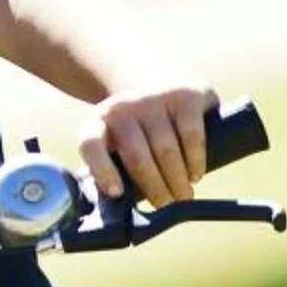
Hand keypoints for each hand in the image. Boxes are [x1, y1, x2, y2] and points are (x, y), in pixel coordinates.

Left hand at [81, 79, 218, 207]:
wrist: (158, 78)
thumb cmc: (135, 125)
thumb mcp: (115, 137)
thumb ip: (111, 166)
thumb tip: (115, 208)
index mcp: (98, 121)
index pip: (91, 145)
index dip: (102, 170)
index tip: (117, 193)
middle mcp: (123, 107)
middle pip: (137, 157)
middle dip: (155, 188)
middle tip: (166, 204)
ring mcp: (154, 99)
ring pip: (166, 150)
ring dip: (177, 180)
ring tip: (183, 194)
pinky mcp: (186, 96)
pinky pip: (191, 135)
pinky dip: (195, 160)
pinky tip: (196, 174)